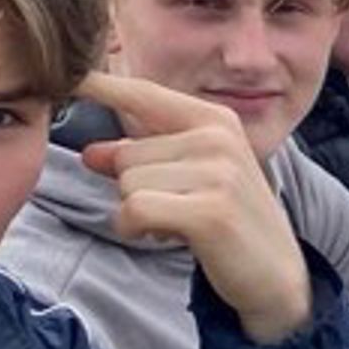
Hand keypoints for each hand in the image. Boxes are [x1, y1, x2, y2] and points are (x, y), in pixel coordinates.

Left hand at [75, 72, 311, 343]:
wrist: (276, 276)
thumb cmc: (230, 224)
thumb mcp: (189, 180)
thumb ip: (142, 160)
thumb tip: (90, 153)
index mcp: (215, 120)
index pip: (145, 95)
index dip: (103, 85)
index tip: (72, 72)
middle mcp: (218, 137)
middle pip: (127, 155)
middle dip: (136, 189)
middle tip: (176, 209)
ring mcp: (217, 172)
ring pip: (128, 184)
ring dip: (138, 213)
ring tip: (178, 223)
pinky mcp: (208, 210)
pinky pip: (134, 209)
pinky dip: (136, 229)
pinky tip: (166, 236)